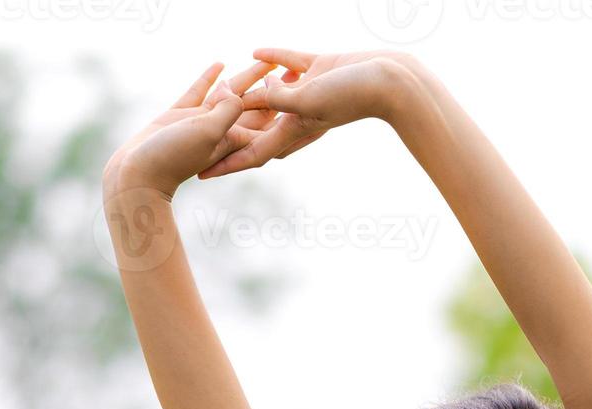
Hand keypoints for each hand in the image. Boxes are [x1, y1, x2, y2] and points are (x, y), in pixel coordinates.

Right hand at [104, 60, 278, 198]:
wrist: (136, 173)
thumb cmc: (172, 158)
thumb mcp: (207, 132)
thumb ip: (227, 111)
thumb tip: (236, 91)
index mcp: (234, 140)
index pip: (268, 121)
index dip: (286, 104)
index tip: (302, 85)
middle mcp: (221, 132)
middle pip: (255, 106)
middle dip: (273, 88)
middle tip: (292, 68)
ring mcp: (200, 124)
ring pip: (230, 95)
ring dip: (248, 78)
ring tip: (264, 58)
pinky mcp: (180, 116)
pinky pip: (201, 93)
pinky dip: (210, 79)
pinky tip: (219, 64)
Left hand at [197, 48, 419, 179]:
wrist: (390, 79)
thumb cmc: (351, 95)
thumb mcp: (307, 99)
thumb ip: (275, 98)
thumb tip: (252, 93)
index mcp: (293, 130)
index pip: (252, 153)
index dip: (226, 164)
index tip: (201, 173)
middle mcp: (298, 115)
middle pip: (256, 127)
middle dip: (231, 131)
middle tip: (203, 135)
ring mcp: (308, 93)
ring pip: (271, 94)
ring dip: (250, 92)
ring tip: (226, 90)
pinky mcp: (319, 70)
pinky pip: (290, 64)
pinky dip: (274, 59)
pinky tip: (256, 50)